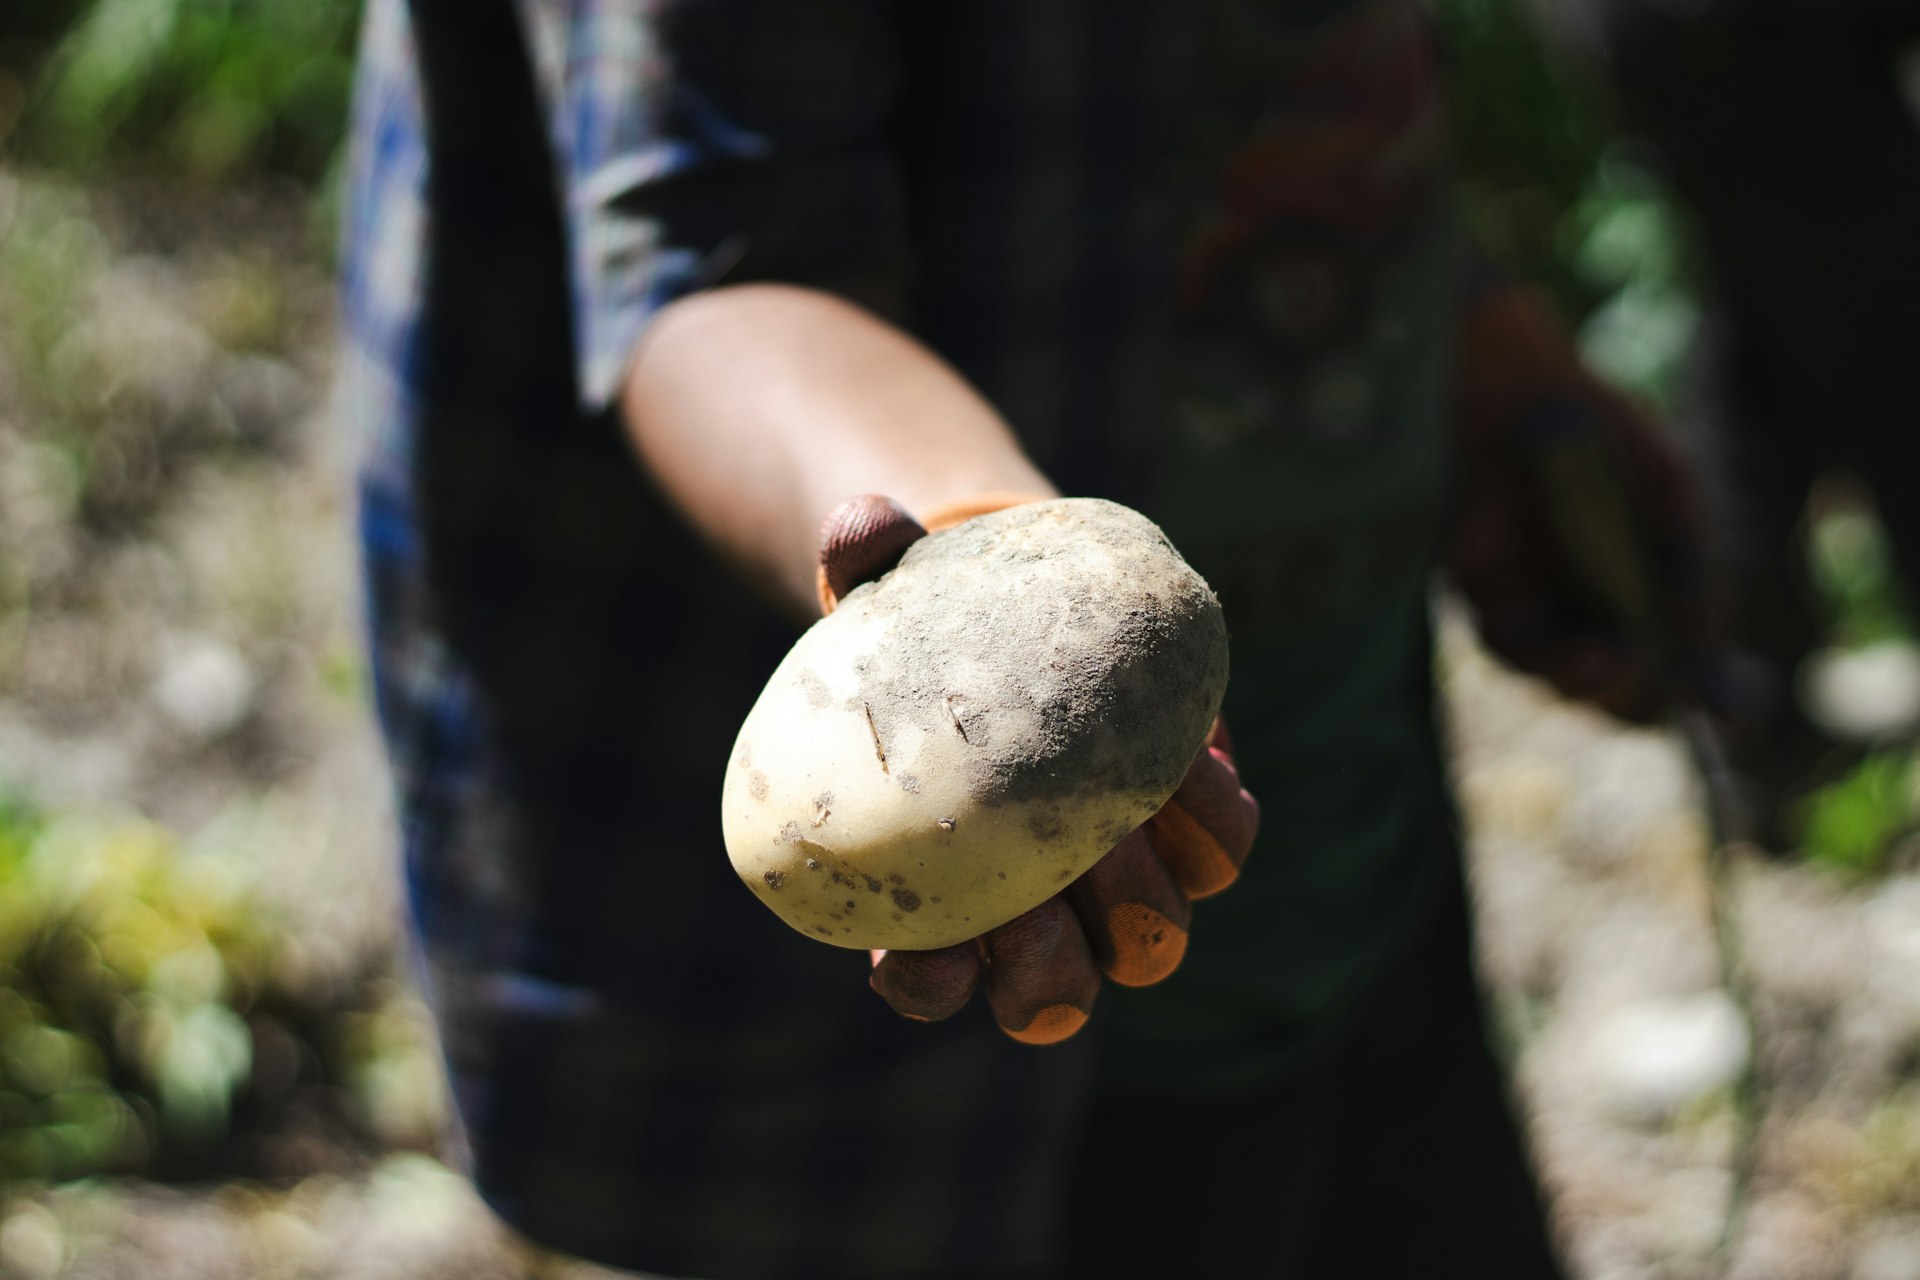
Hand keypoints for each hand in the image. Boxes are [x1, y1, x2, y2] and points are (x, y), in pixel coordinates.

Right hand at [816, 494, 1260, 1043]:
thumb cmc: (931, 617)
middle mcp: (1035, 905)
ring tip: (1121, 828)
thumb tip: (862, 523)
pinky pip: (1219, 850)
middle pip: (1051, 993)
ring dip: (1141, 911)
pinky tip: (1185, 751)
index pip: (926, 979)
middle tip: (1035, 906)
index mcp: (940, 888)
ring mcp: (1120, 872)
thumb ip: (866, 557)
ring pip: (1148, 946)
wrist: (1033, 599)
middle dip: (1048, 970)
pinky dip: (1209, 818)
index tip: (929, 956)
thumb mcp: (888, 585)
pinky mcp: (1190, 818)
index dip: (930, 985)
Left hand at [1446, 283, 1720, 722]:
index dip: (1676, 689)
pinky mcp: (1472, 588)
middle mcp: (1564, 600)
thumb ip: (1689, 561)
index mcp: (1617, 582)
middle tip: (1660, 698)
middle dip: (1631, 696)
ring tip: (1623, 667)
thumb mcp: (1666, 489)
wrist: (1512, 382)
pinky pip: (1508, 640)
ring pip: (1550, 671)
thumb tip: (1704, 640)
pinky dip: (1551, 655)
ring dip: (1591, 682)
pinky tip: (1594, 649)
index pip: (1647, 658)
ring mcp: (1518, 598)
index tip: (1712, 710)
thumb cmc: (1594, 427)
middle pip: (1596, 679)